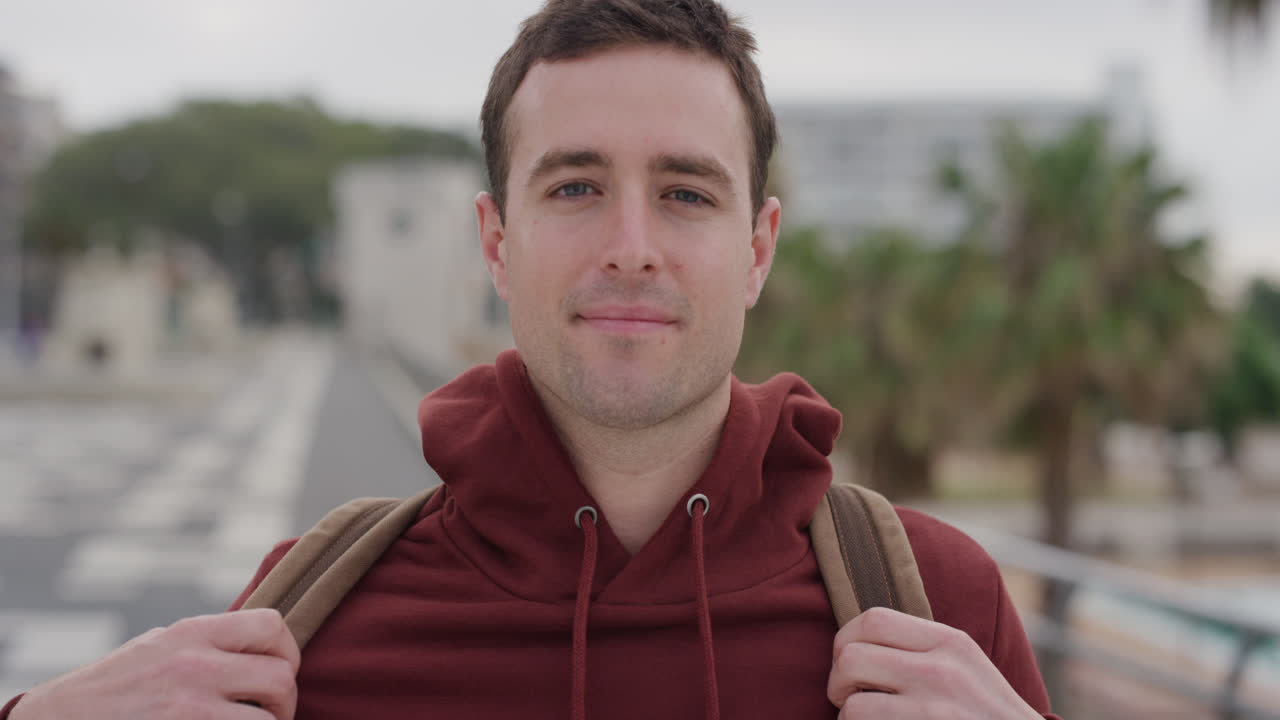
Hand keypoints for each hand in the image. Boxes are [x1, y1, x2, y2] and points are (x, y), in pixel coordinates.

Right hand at [10, 608, 299, 719]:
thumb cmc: (109, 689)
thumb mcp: (157, 647)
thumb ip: (207, 644)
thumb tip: (260, 647)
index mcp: (189, 634)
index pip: (271, 625)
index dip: (286, 652)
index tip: (277, 672)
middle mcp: (193, 667)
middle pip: (280, 678)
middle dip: (283, 702)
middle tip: (269, 714)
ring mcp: (188, 710)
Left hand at [828, 607, 1040, 719]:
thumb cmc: (985, 712)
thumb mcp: (965, 665)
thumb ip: (921, 647)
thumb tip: (857, 639)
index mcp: (949, 642)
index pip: (873, 619)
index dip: (846, 639)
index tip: (847, 661)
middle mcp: (941, 670)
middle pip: (851, 657)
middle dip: (837, 680)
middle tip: (847, 696)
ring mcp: (933, 708)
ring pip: (852, 702)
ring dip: (848, 716)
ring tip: (864, 719)